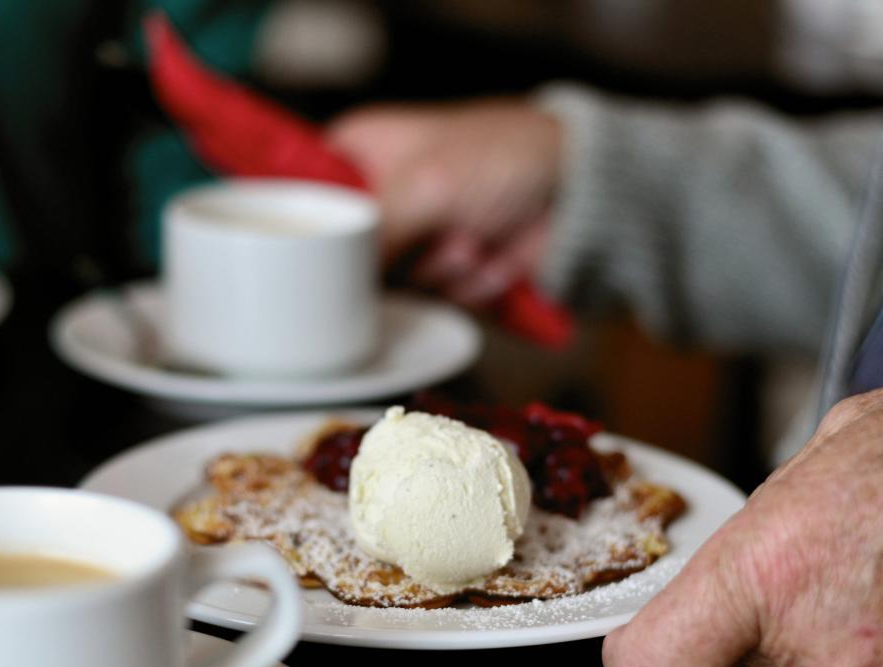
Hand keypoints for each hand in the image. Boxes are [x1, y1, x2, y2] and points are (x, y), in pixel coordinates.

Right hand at [325, 99, 561, 307]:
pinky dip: (468, 284)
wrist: (578, 191)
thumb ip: (369, 236)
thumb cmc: (502, 157)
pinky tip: (492, 256)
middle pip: (346, 258)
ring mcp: (413, 237)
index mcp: (359, 152)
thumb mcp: (425, 186)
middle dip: (400, 257)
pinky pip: (433, 299)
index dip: (314, 233)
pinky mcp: (445, 271)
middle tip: (433, 233)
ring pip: (393, 287)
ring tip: (473, 239)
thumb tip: (328, 285)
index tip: (327, 255)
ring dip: (441, 269)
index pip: (304, 198)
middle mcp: (378, 196)